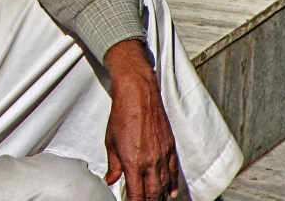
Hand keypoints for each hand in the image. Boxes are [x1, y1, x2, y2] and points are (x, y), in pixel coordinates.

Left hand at [103, 40, 178, 200]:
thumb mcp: (111, 142)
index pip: (136, 194)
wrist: (138, 95)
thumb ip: (113, 165)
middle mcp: (150, 162)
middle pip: (153, 194)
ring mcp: (162, 156)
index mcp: (133, 163)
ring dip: (160, 197)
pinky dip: (172, 184)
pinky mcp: (170, 147)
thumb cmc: (122, 115)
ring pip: (164, 186)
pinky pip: (173, 172)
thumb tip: (111, 180)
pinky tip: (170, 192)